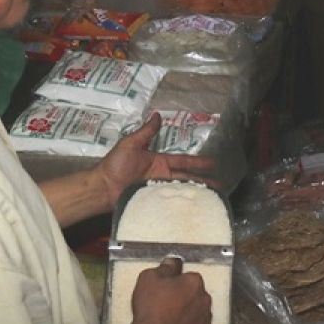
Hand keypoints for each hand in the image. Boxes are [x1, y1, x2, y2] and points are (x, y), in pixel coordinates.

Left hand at [96, 114, 217, 209]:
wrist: (102, 187)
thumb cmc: (115, 164)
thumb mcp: (131, 144)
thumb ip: (146, 132)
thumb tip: (157, 115)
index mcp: (159, 162)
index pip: (183, 162)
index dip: (198, 162)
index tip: (213, 162)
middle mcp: (161, 176)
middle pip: (187, 179)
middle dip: (203, 181)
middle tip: (221, 185)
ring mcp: (157, 190)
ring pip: (181, 192)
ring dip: (196, 194)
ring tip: (212, 199)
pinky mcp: (152, 202)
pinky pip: (169, 203)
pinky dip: (181, 205)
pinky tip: (192, 208)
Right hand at [123, 257, 211, 323]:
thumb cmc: (153, 312)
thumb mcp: (149, 278)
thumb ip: (163, 267)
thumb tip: (169, 264)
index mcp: (193, 282)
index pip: (187, 274)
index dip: (175, 280)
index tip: (166, 285)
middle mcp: (204, 298)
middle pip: (195, 292)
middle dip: (183, 295)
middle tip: (166, 302)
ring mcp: (205, 318)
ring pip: (197, 309)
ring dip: (188, 310)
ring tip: (169, 317)